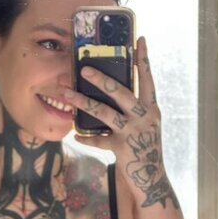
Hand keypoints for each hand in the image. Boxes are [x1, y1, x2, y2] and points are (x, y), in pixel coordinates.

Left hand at [61, 37, 169, 207]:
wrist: (152, 179)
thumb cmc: (145, 148)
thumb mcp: (146, 126)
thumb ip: (134, 109)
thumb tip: (112, 92)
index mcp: (151, 108)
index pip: (148, 79)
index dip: (144, 59)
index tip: (139, 39)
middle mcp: (144, 117)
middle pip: (121, 92)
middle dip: (102, 79)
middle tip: (84, 68)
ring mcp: (133, 133)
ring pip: (104, 113)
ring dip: (82, 102)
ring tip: (66, 93)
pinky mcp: (122, 148)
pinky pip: (99, 140)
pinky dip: (86, 138)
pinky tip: (75, 136)